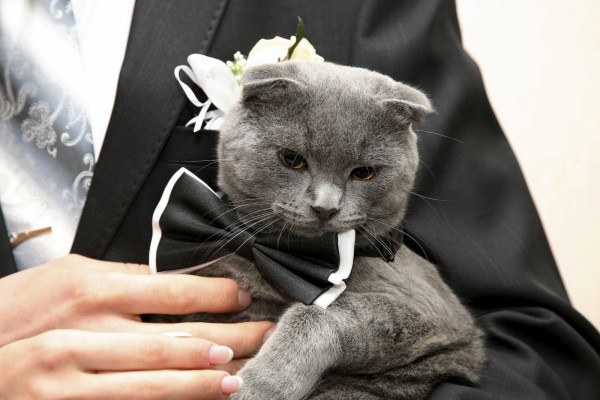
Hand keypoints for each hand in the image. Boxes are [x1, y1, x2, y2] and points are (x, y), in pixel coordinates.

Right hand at [0, 254, 273, 397]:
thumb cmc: (18, 310)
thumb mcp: (67, 275)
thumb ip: (119, 278)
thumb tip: (168, 278)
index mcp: (93, 292)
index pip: (172, 291)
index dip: (214, 296)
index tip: (242, 297)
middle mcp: (88, 336)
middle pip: (176, 339)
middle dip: (229, 340)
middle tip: (265, 337)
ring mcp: (77, 382)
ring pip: (156, 384)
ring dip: (203, 382)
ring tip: (240, 378)